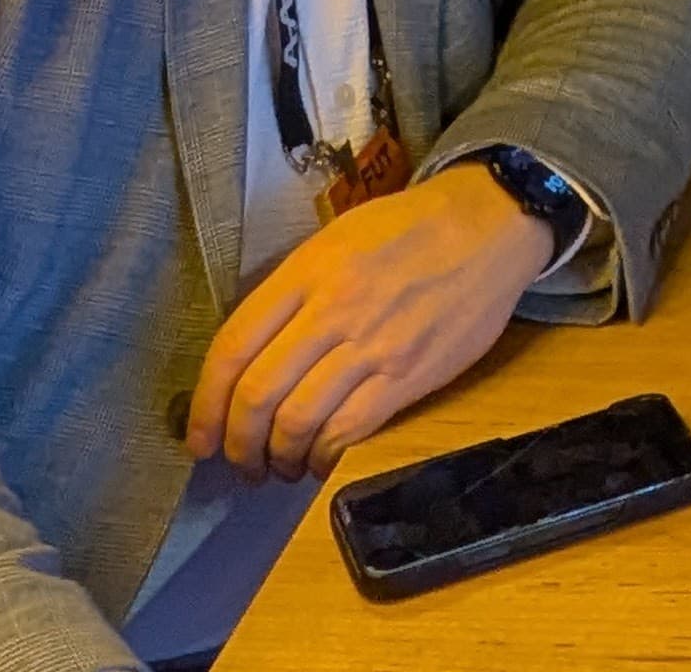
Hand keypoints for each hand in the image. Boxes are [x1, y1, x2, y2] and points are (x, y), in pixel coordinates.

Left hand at [186, 162, 551, 481]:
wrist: (491, 223)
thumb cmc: (410, 226)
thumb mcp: (338, 236)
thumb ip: (294, 288)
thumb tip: (255, 352)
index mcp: (307, 271)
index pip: (232, 347)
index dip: (204, 404)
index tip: (200, 436)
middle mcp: (332, 309)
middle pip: (257, 394)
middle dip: (237, 443)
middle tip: (238, 461)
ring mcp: (372, 345)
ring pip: (297, 421)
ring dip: (277, 457)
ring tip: (278, 467)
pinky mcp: (409, 374)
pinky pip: (349, 430)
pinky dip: (323, 457)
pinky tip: (320, 461)